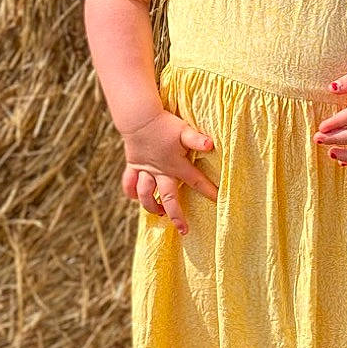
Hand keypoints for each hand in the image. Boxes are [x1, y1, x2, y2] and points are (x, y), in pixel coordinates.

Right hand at [121, 109, 217, 233]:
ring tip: (159, 213)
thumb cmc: (164, 124)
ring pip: (146, 195)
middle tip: (183, 230)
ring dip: (152, 206)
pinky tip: (136, 198)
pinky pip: (129, 183)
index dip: (207, 190)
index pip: (195, 181)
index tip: (217, 200)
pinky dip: (131, 192)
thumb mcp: (184, 130)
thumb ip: (197, 140)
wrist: (139, 117)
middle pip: (168, 198)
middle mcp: (160, 171)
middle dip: (176, 215)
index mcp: (176, 165)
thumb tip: (211, 145)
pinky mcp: (134, 165)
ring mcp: (145, 170)